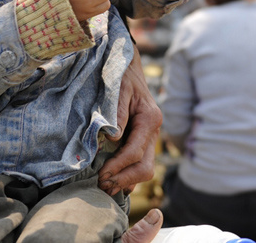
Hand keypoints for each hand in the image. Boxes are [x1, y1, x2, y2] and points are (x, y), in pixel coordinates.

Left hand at [98, 49, 161, 195]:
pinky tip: (113, 181)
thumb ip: (118, 112)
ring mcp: (150, 137)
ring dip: (126, 181)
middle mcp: (153, 131)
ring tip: (106, 187)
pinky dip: (128, 176)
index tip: (102, 174)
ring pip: (145, 168)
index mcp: (150, 119)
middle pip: (145, 166)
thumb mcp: (119, 88)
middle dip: (124, 179)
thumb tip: (114, 137)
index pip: (136, 152)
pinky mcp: (143, 140)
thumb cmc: (122, 76)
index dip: (119, 166)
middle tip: (103, 185)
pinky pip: (140, 163)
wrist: (129, 67)